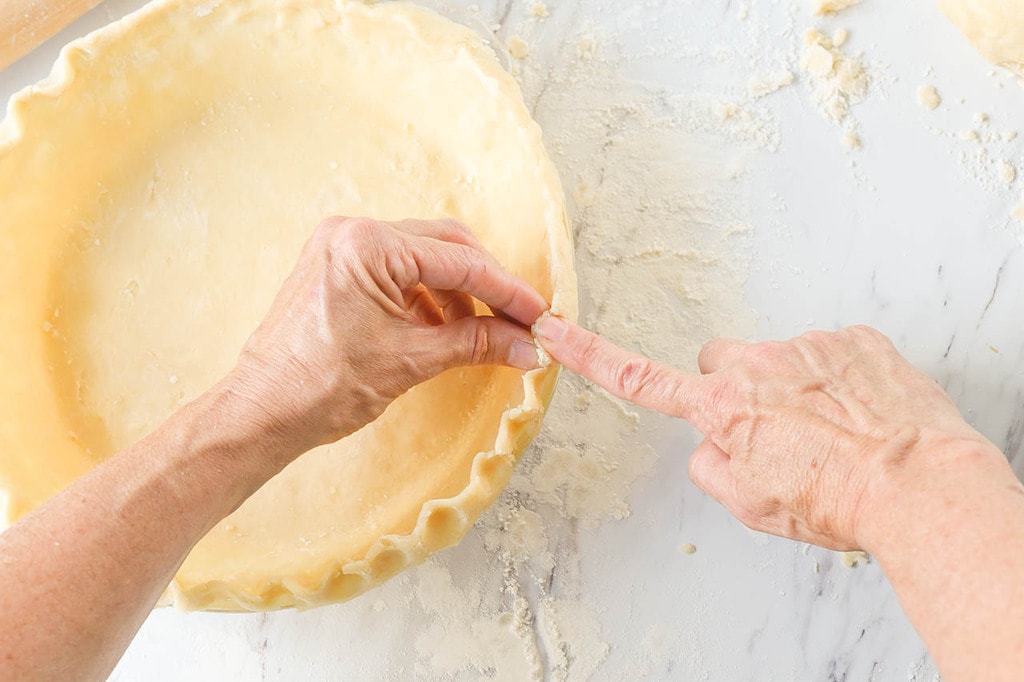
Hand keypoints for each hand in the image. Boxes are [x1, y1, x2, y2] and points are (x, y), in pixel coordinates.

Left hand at [226, 217, 547, 460]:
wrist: (261, 414)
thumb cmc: (321, 388)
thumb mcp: (411, 361)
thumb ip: (476, 344)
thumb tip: (527, 345)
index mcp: (368, 246)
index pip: (460, 261)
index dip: (507, 291)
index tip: (539, 314)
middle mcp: (352, 234)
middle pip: (445, 246)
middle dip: (486, 286)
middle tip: (519, 321)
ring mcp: (341, 249)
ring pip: (423, 259)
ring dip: (459, 294)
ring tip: (484, 335)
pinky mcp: (336, 269)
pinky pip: (397, 273)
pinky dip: (428, 298)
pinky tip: (446, 331)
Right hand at [535, 317, 1007, 549]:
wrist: (918, 486)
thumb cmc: (835, 502)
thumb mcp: (751, 506)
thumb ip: (711, 467)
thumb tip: (711, 443)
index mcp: (721, 408)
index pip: (638, 378)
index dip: (588, 355)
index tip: (553, 330)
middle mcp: (756, 364)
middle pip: (723, 365)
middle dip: (738, 389)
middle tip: (777, 432)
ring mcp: (807, 345)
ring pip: (782, 360)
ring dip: (796, 388)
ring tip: (832, 432)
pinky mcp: (854, 338)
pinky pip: (830, 351)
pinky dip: (839, 378)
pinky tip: (861, 413)